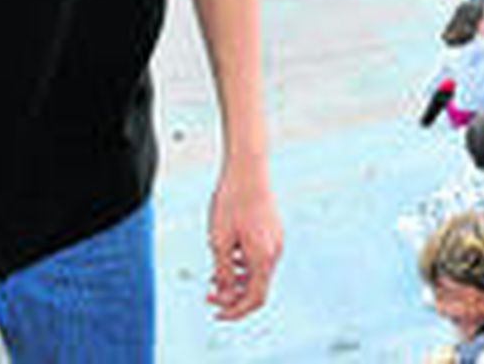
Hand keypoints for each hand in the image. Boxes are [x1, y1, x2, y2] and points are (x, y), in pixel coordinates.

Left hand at [206, 161, 282, 320]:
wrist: (247, 169)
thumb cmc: (231, 202)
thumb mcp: (219, 241)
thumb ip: (222, 272)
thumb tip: (225, 295)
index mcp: (263, 258)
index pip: (254, 299)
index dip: (235, 311)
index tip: (216, 314)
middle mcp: (274, 252)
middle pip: (257, 287)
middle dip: (232, 296)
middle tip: (208, 295)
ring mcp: (275, 240)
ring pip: (257, 272)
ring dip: (236, 279)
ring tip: (213, 274)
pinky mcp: (272, 231)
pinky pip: (259, 257)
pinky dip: (243, 264)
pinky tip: (226, 255)